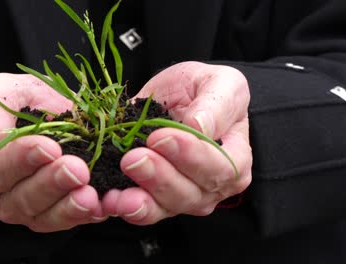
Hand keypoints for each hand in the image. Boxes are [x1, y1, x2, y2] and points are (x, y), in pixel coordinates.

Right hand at [0, 73, 105, 232]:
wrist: (59, 112)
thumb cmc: (28, 101)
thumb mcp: (6, 90)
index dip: (20, 160)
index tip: (48, 147)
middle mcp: (4, 196)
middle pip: (21, 198)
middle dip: (50, 184)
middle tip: (76, 168)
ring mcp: (32, 211)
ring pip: (45, 217)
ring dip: (68, 207)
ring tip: (89, 193)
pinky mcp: (60, 217)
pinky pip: (71, 222)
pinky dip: (87, 216)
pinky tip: (101, 206)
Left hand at [102, 62, 251, 224]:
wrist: (176, 96)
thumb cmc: (203, 90)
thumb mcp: (220, 83)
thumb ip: (217, 104)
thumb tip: (200, 126)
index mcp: (234, 159)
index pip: (219, 167)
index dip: (191, 156)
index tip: (161, 136)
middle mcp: (211, 186)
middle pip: (190, 193)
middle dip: (160, 178)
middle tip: (134, 158)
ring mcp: (182, 196)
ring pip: (165, 207)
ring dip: (141, 200)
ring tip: (121, 193)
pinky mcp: (154, 199)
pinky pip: (142, 210)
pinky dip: (124, 208)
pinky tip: (110, 201)